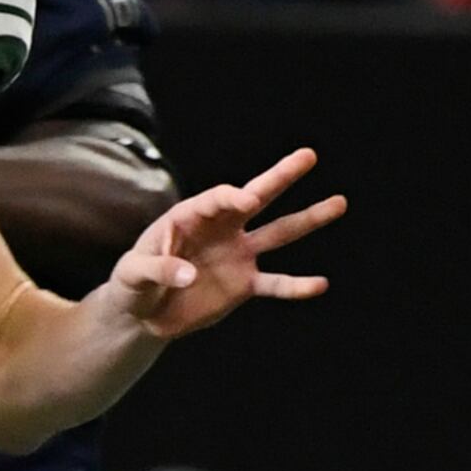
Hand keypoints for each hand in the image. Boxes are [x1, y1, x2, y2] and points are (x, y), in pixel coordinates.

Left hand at [106, 148, 344, 340]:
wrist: (142, 314)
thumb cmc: (132, 284)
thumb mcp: (133, 274)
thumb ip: (158, 269)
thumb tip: (188, 275)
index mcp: (191, 215)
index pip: (219, 199)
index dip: (233, 197)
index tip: (247, 200)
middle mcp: (222, 228)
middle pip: (258, 198)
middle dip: (281, 177)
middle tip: (308, 156)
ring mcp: (237, 254)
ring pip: (278, 233)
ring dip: (308, 219)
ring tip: (338, 203)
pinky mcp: (244, 284)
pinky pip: (275, 283)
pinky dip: (296, 286)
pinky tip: (320, 284)